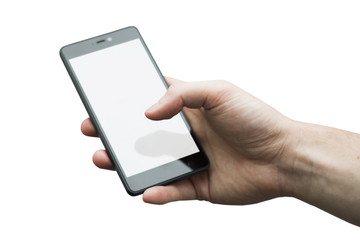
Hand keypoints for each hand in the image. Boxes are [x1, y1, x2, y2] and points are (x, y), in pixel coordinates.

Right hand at [81, 77, 291, 204]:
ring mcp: (190, 160)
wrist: (283, 156)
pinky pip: (171, 190)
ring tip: (104, 159)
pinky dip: (157, 192)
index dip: (127, 102)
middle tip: (94, 129)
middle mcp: (187, 135)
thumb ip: (182, 94)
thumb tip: (148, 112)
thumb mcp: (219, 92)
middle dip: (116, 133)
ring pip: (150, 164)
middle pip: (142, 134)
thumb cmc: (256, 119)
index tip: (105, 101)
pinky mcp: (198, 185)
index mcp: (190, 109)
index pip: (151, 102)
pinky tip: (147, 190)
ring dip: (125, 163)